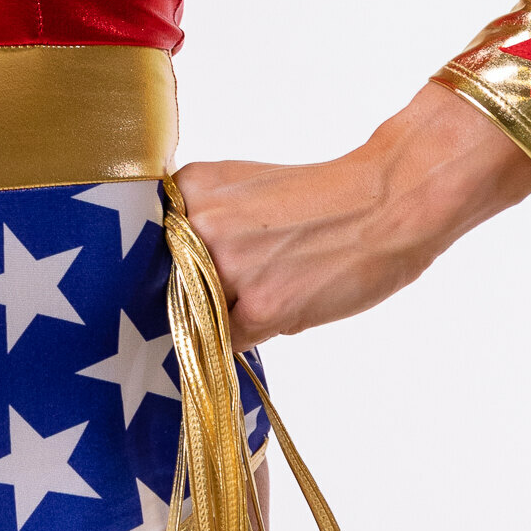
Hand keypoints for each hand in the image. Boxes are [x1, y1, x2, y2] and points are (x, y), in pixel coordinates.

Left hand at [176, 81, 530, 345]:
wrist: (388, 200)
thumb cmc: (321, 197)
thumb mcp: (241, 188)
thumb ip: (198, 221)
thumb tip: (160, 273)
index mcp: (190, 187)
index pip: (142, 247)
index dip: (158, 270)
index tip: (169, 279)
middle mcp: (199, 225)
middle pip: (162, 286)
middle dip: (190, 297)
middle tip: (236, 285)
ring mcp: (227, 268)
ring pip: (194, 317)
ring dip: (222, 317)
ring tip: (270, 285)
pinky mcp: (259, 308)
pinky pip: (227, 342)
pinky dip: (248, 334)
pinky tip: (284, 302)